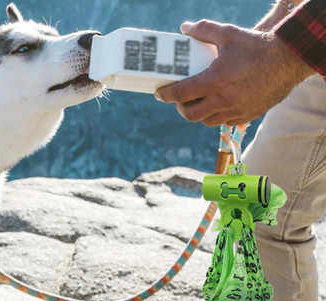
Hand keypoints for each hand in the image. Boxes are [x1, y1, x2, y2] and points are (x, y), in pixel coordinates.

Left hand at [155, 20, 313, 126]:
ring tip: (199, 102)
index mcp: (215, 81)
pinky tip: (218, 105)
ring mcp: (235, 110)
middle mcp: (223, 100)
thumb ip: (204, 30)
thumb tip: (185, 29)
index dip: (166, 95)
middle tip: (180, 100)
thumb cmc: (257, 46)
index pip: (181, 94)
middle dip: (181, 108)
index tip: (160, 93)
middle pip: (191, 115)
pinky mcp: (247, 115)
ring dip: (199, 113)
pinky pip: (225, 122)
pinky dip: (217, 116)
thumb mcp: (228, 34)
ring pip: (207, 121)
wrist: (288, 60)